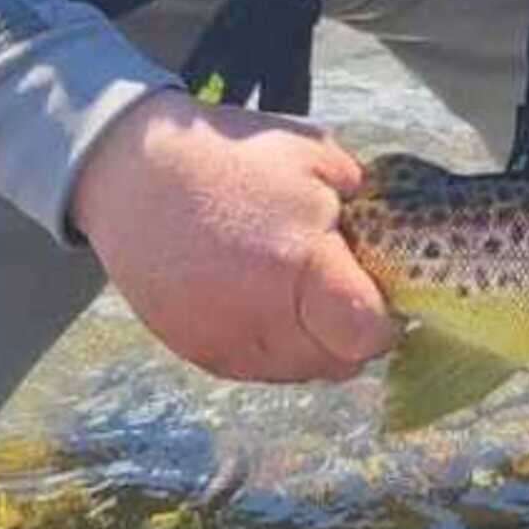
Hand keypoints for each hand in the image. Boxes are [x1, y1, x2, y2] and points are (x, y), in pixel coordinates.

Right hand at [69, 91, 395, 383]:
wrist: (134, 174)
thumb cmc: (232, 158)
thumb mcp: (315, 157)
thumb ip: (364, 203)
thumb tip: (395, 243)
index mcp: (298, 264)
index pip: (365, 334)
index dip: (384, 321)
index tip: (383, 297)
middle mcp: (261, 316)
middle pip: (337, 362)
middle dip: (352, 334)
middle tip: (345, 293)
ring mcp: (224, 340)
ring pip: (299, 372)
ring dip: (314, 345)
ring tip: (303, 297)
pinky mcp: (196, 351)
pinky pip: (257, 370)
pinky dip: (274, 348)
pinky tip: (266, 305)